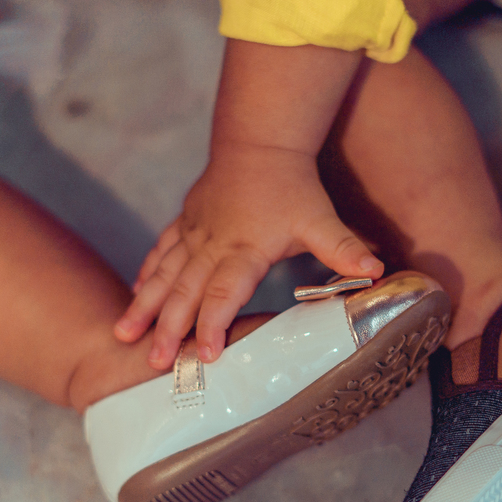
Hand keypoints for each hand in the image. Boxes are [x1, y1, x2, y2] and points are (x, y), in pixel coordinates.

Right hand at [114, 144, 382, 368]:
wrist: (261, 140)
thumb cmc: (293, 184)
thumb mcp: (321, 218)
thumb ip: (343, 247)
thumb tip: (377, 270)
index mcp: (244, 249)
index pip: (224, 292)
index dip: (214, 324)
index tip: (205, 354)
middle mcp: (213, 244)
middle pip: (186, 291)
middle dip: (169, 327)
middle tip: (154, 360)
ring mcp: (195, 233)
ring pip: (165, 274)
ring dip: (145, 305)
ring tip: (123, 333)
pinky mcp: (187, 222)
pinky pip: (162, 251)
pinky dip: (148, 274)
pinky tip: (136, 294)